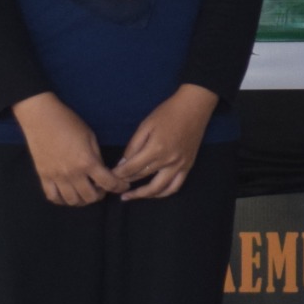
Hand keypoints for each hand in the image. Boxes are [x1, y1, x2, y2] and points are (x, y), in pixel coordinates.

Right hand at [11, 93, 124, 206]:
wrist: (41, 117)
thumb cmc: (68, 122)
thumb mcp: (90, 136)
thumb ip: (96, 157)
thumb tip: (101, 171)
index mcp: (87, 162)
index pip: (108, 183)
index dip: (119, 186)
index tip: (123, 185)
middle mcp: (73, 174)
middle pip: (90, 197)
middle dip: (100, 194)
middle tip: (101, 187)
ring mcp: (56, 177)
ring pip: (72, 201)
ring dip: (82, 200)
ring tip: (85, 191)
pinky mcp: (43, 177)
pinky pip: (53, 197)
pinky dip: (62, 199)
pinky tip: (67, 193)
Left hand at [116, 84, 219, 200]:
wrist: (194, 107)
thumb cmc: (168, 113)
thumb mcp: (146, 125)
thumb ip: (134, 145)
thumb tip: (123, 162)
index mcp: (155, 148)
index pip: (131, 168)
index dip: (118, 173)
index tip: (109, 176)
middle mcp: (168, 161)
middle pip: (142, 177)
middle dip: (126, 182)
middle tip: (115, 185)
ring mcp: (179, 166)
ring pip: (158, 188)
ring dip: (142, 194)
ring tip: (130, 196)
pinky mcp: (187, 167)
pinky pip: (175, 187)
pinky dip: (162, 193)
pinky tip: (153, 194)